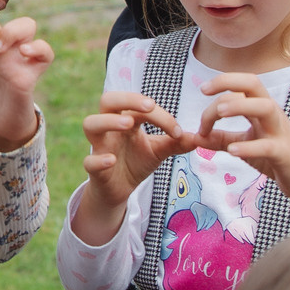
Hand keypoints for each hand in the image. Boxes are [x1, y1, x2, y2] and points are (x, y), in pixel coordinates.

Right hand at [81, 92, 200, 212]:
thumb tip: (200, 137)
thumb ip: (176, 143)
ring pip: (90, 124)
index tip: (178, 131)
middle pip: (108, 100)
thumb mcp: (159, 151)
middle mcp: (110, 128)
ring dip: (108, 121)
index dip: (160, 115)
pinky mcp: (94, 168)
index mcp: (126, 120)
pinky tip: (111, 160)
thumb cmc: (136, 162)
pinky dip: (98, 160)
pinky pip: (89, 161)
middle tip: (149, 106)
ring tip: (128, 124)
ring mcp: (99, 146)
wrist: (119, 190)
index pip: (139, 107)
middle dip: (127, 98)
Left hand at [192, 72, 289, 219]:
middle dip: (228, 82)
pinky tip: (232, 151)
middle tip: (203, 92)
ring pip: (266, 107)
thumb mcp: (247, 146)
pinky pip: (269, 146)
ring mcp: (281, 133)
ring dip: (240, 106)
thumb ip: (222, 140)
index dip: (221, 82)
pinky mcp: (286, 154)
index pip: (243, 83)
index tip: (202, 90)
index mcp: (262, 110)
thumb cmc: (278, 159)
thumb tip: (194, 137)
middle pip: (254, 84)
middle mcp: (273, 116)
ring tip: (219, 113)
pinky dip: (250, 147)